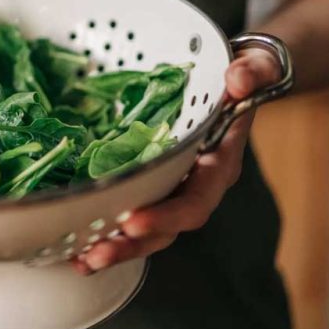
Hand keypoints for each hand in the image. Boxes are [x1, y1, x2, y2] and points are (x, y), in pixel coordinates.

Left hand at [72, 48, 280, 274]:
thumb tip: (238, 79)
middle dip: (131, 244)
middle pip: (165, 228)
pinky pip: (129, 213)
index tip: (133, 220)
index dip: (166, 215)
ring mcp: (171, 188)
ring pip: (145, 230)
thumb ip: (252, 72)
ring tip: (81, 261)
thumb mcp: (254, 68)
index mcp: (217, 165)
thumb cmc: (242, 77)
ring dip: (113, 247)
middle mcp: (194, 185)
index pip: (195, 201)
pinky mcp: (150, 183)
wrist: (236, 84)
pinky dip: (104, 232)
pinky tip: (74, 246)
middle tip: (96, 254)